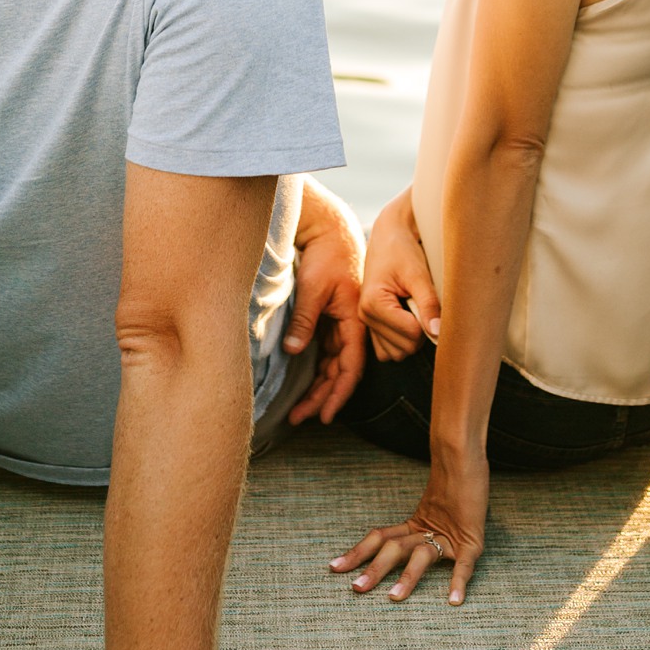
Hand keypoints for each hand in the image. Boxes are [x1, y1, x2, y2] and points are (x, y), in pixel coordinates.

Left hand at [284, 177, 366, 424]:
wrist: (332, 231)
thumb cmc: (327, 256)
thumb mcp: (314, 288)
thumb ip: (305, 320)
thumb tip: (294, 350)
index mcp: (355, 321)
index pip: (350, 368)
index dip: (338, 394)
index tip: (324, 416)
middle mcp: (351, 328)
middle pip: (340, 373)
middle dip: (321, 398)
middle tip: (299, 419)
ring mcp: (341, 325)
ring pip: (331, 366)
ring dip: (317, 388)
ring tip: (298, 410)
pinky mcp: (330, 320)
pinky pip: (325, 354)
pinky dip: (315, 371)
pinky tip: (303, 386)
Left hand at [330, 450, 487, 604]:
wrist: (468, 456)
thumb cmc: (456, 483)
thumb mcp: (435, 509)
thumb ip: (423, 524)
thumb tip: (397, 544)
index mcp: (414, 525)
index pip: (379, 539)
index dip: (357, 553)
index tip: (334, 567)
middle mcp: (427, 531)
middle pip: (394, 549)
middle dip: (375, 569)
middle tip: (355, 588)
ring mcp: (448, 536)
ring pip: (421, 557)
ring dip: (407, 578)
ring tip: (393, 598)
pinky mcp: (471, 541)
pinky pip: (464, 564)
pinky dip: (458, 581)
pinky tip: (453, 600)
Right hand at [358, 188, 440, 361]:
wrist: (389, 237)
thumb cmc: (402, 251)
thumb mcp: (419, 275)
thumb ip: (429, 304)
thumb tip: (438, 333)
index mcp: (373, 303)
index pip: (411, 334)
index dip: (428, 321)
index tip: (427, 299)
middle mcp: (365, 316)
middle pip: (404, 349)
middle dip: (419, 331)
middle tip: (420, 303)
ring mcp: (367, 322)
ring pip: (396, 354)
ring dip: (410, 338)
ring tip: (412, 310)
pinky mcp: (371, 325)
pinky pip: (388, 350)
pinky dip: (400, 341)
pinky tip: (406, 318)